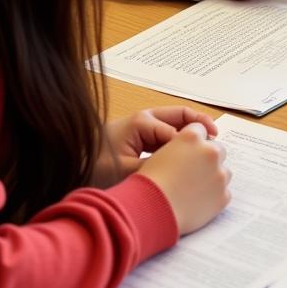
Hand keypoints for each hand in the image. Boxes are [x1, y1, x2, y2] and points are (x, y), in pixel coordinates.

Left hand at [93, 106, 217, 186]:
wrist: (69, 162)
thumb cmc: (92, 165)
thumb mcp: (126, 170)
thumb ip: (155, 167)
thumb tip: (180, 170)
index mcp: (143, 122)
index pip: (178, 132)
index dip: (193, 145)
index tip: (205, 160)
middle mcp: (146, 119)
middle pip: (182, 117)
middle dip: (201, 126)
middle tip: (217, 139)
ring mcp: (144, 126)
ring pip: (176, 125)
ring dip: (192, 133)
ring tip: (208, 147)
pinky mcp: (141, 136)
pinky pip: (167, 135)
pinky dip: (180, 141)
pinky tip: (188, 155)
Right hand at [139, 122, 231, 234]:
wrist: (150, 210)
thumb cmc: (148, 184)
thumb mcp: (159, 155)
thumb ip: (179, 148)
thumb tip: (189, 152)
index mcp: (192, 138)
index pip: (201, 130)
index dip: (194, 142)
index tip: (190, 152)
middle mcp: (209, 152)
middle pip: (218, 149)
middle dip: (208, 159)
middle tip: (192, 173)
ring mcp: (219, 175)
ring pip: (223, 172)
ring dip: (213, 178)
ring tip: (192, 190)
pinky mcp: (223, 196)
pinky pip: (223, 194)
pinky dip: (213, 198)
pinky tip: (196, 203)